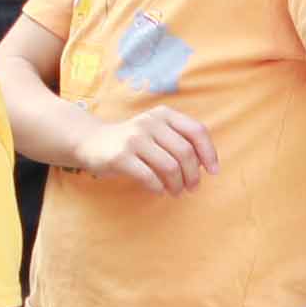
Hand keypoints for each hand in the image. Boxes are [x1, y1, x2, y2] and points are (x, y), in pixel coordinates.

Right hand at [85, 105, 220, 193]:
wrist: (92, 142)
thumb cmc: (133, 142)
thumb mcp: (157, 131)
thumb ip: (180, 140)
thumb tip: (207, 165)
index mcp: (164, 114)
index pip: (197, 131)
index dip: (209, 153)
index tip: (213, 172)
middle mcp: (149, 122)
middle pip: (185, 152)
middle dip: (193, 175)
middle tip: (192, 188)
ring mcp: (134, 138)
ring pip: (170, 167)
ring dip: (177, 185)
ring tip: (176, 192)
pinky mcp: (120, 156)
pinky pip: (149, 177)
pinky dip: (158, 187)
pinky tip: (158, 190)